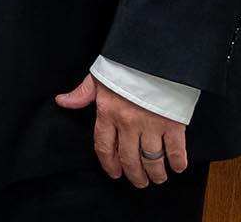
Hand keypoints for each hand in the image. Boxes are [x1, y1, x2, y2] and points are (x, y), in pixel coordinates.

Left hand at [55, 73, 187, 187]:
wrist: (154, 57)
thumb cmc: (125, 67)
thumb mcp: (98, 77)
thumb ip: (82, 94)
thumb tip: (62, 101)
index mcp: (107, 113)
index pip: (103, 146)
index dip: (109, 164)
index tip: (114, 173)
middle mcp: (128, 124)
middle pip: (128, 158)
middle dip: (134, 175)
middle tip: (139, 182)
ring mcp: (151, 125)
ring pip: (151, 159)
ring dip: (155, 173)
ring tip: (157, 179)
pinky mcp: (173, 124)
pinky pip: (175, 150)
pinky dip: (177, 162)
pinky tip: (177, 168)